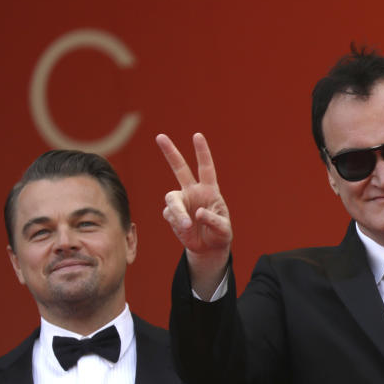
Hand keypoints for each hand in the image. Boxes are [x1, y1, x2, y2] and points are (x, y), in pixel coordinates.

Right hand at [156, 132, 232, 258]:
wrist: (208, 247)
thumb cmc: (220, 234)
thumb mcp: (223, 229)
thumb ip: (213, 220)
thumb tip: (196, 213)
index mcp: (209, 191)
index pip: (206, 168)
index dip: (202, 152)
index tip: (197, 135)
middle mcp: (193, 192)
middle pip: (180, 169)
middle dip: (170, 152)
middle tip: (160, 136)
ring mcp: (181, 202)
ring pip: (171, 198)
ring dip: (178, 212)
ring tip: (187, 225)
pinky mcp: (172, 214)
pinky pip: (170, 215)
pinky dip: (177, 223)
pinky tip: (185, 229)